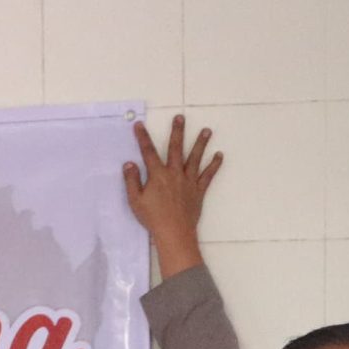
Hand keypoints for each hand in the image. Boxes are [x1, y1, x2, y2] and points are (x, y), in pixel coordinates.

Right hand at [122, 113, 222, 278]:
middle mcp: (174, 173)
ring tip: (207, 130)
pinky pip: (208, 175)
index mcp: (157, 175)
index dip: (143, 138)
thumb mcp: (136, 201)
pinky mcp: (198, 190)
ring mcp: (188, 180)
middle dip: (177, 132)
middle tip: (180, 117)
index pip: (148, 152)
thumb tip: (129, 164)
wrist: (174, 231)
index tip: (139, 125)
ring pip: (195, 158)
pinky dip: (214, 165)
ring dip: (201, 143)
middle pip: (175, 148)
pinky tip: (219, 155)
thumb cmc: (152, 217)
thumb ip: (132, 181)